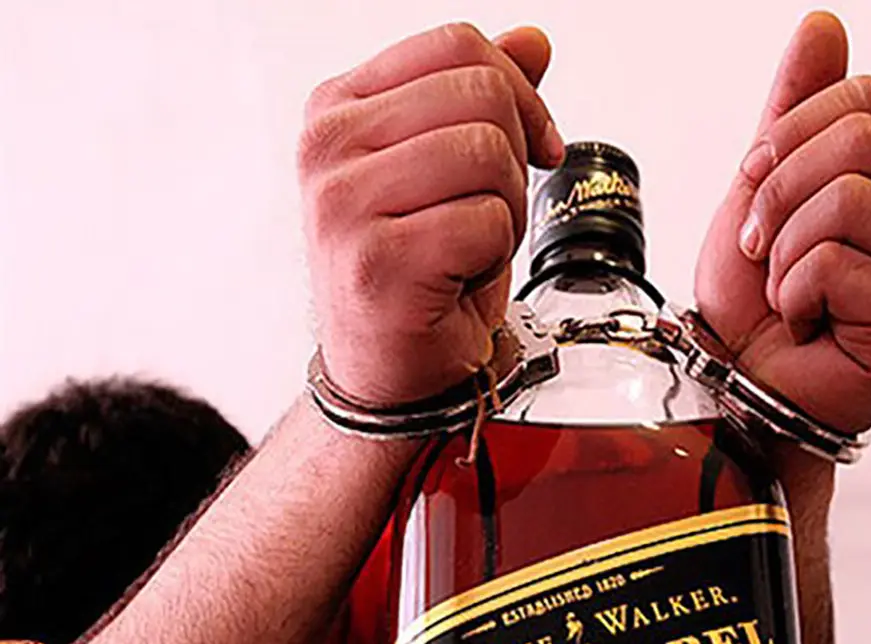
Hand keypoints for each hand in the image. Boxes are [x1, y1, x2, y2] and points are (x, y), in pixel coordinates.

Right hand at [298, 23, 564, 403]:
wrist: (392, 367)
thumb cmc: (421, 268)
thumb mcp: (454, 168)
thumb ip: (486, 96)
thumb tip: (533, 40)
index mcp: (340, 107)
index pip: (457, 45)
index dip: (519, 92)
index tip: (532, 145)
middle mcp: (327, 145)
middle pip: (481, 94)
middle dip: (515, 158)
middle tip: (489, 211)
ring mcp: (343, 202)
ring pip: (487, 153)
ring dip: (506, 210)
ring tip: (468, 246)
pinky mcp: (375, 260)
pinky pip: (485, 222)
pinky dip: (493, 257)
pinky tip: (456, 279)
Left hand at [695, 12, 870, 434]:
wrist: (742, 381)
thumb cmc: (754, 297)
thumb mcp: (764, 185)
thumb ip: (796, 108)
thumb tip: (824, 24)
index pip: (867, 97)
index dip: (790, 133)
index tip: (756, 185)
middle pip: (862, 141)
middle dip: (780, 190)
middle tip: (764, 246)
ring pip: (850, 199)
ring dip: (786, 249)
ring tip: (788, 290)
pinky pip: (837, 261)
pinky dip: (794, 291)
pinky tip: (805, 322)